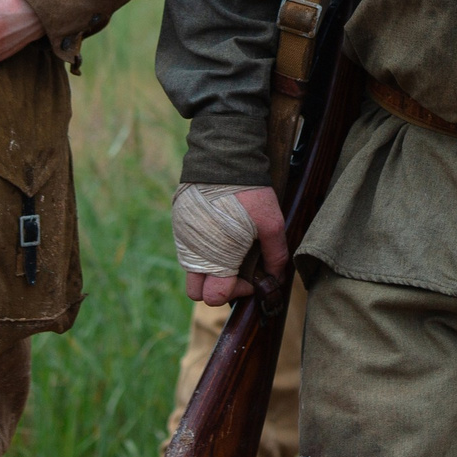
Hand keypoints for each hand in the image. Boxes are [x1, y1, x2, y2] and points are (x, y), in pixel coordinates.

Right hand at [180, 186, 288, 305]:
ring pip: (191, 269)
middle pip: (197, 292)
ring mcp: (183, 237)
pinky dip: (202, 249)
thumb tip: (276, 277)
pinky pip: (187, 247)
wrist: (223, 159)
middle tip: (237, 271)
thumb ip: (276, 254)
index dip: (237, 293)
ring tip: (230, 249)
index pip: (216, 296)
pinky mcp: (179, 222)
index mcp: (215, 258)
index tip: (251, 279)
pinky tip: (220, 232)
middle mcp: (193, 253)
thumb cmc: (249, 193)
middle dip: (216, 288)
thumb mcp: (272, 223)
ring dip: (209, 268)